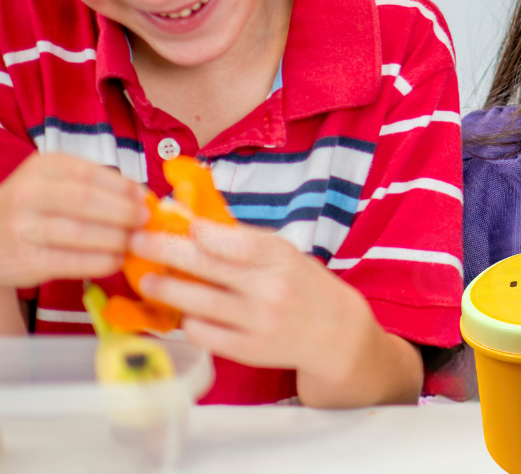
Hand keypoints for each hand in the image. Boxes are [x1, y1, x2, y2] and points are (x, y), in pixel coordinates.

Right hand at [0, 153, 146, 286]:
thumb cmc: (37, 206)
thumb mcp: (57, 182)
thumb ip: (96, 184)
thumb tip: (142, 196)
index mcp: (42, 167)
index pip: (90, 173)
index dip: (123, 186)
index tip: (144, 197)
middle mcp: (28, 194)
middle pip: (86, 201)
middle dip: (123, 212)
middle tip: (144, 220)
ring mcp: (22, 228)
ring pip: (80, 233)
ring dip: (116, 239)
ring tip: (134, 242)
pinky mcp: (24, 260)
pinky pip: (71, 262)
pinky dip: (100, 262)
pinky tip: (116, 260)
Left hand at [130, 219, 422, 406]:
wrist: (333, 333)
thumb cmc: (301, 284)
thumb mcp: (282, 252)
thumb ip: (242, 240)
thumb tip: (192, 222)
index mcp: (280, 258)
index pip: (235, 241)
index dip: (200, 231)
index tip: (171, 219)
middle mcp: (268, 290)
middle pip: (208, 268)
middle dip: (166, 252)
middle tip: (137, 242)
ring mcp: (256, 323)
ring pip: (197, 304)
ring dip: (165, 290)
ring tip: (146, 280)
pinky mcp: (246, 351)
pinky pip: (202, 333)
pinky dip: (187, 320)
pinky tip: (180, 310)